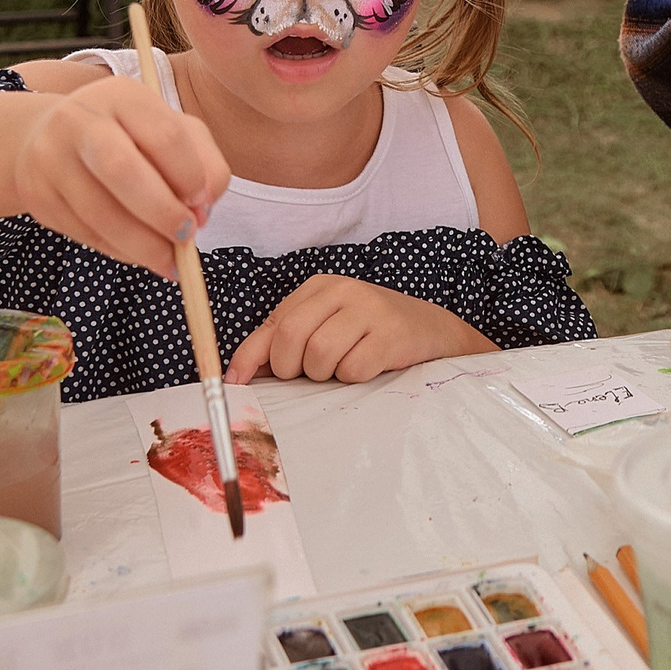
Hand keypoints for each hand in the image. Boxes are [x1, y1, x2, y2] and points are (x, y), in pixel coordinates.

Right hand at [10, 77, 228, 276]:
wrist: (54, 137)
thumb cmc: (130, 136)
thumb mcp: (172, 132)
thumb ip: (204, 163)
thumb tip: (203, 211)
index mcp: (122, 95)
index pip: (164, 135)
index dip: (190, 176)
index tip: (202, 203)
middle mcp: (79, 119)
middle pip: (121, 169)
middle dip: (162, 212)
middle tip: (187, 236)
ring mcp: (49, 157)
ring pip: (99, 212)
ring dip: (143, 245)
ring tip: (169, 260)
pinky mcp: (36, 195)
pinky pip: (84, 233)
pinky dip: (119, 251)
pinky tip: (138, 252)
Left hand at [225, 276, 492, 383]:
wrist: (433, 332)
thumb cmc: (370, 334)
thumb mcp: (326, 326)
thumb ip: (284, 342)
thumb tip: (238, 373)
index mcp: (320, 287)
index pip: (273, 323)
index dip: (251, 356)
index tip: (237, 382)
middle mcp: (344, 289)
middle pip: (291, 337)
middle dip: (291, 368)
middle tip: (309, 375)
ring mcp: (370, 309)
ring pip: (319, 355)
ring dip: (325, 374)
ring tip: (343, 367)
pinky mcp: (392, 333)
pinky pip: (353, 369)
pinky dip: (354, 378)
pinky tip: (368, 368)